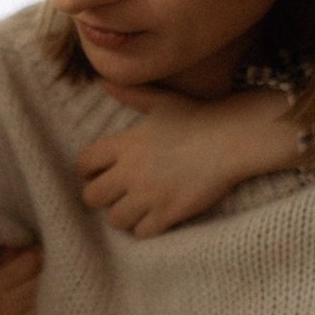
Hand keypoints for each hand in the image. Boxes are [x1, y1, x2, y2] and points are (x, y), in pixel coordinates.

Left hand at [76, 85, 298, 237]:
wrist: (231, 139)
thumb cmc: (197, 117)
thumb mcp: (160, 101)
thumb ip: (130, 94)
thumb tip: (103, 81)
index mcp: (124, 144)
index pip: (84, 164)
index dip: (87, 171)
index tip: (99, 173)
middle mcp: (130, 172)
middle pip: (92, 197)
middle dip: (101, 198)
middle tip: (116, 195)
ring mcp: (148, 196)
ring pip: (115, 220)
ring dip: (123, 215)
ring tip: (136, 208)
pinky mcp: (168, 213)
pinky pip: (141, 233)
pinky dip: (146, 228)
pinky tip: (156, 217)